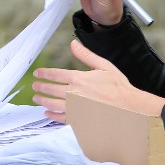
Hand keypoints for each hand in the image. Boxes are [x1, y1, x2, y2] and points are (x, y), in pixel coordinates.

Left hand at [31, 39, 163, 121]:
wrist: (129, 108)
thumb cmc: (118, 87)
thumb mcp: (104, 66)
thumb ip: (86, 55)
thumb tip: (73, 44)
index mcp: (79, 79)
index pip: (55, 74)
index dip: (44, 73)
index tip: (37, 74)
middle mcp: (74, 94)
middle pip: (51, 89)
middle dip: (41, 87)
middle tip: (35, 86)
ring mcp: (76, 108)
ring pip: (53, 104)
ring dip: (43, 101)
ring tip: (37, 98)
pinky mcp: (79, 121)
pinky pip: (61, 119)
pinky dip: (52, 116)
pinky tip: (47, 114)